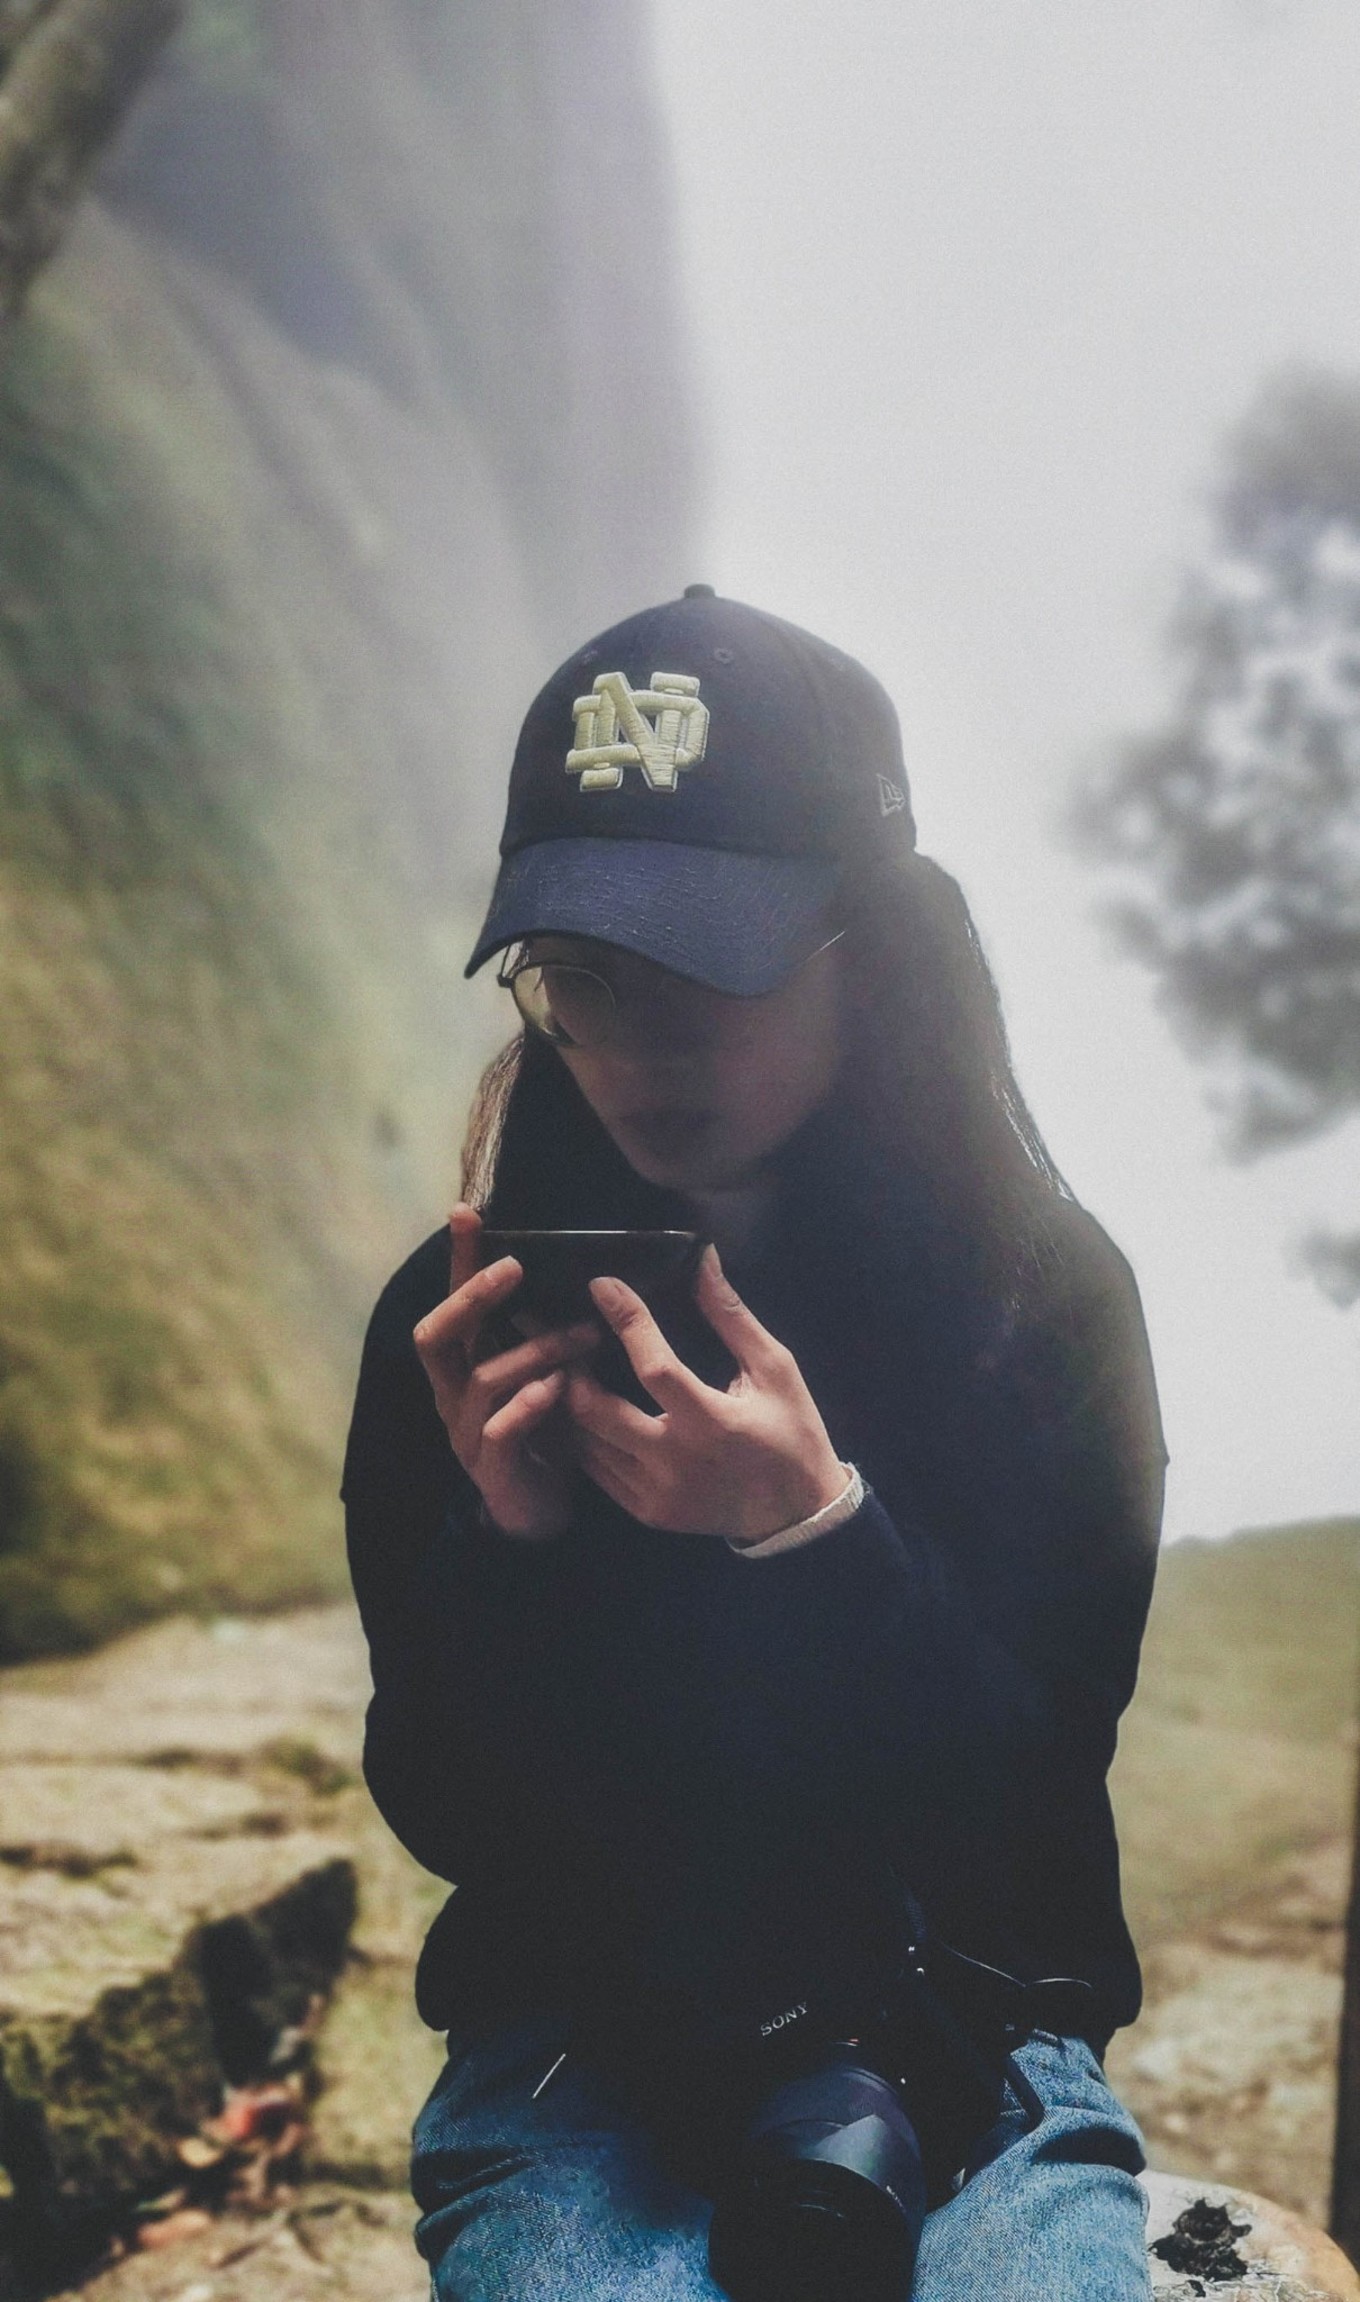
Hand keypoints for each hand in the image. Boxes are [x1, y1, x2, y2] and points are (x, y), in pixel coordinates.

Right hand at [413, 1204, 596, 1539]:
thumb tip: (576, 1271)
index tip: (467, 1212)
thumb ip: (541, 1330)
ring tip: (584, 1336)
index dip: (456, 1260)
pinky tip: (557, 1388)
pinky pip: (499, 1431)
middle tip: (514, 1268)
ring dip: (534, 1350)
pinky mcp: (491, 1470)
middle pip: (434, 1336)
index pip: (450, 1303)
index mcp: (463, 1367)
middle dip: (471, 1297)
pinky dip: (528, 1404)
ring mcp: (466, 1434)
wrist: (540, 1513)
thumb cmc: (543, 1432)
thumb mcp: (541, 1371)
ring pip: (481, 1380)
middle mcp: (453, 1395)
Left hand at [564, 1246, 846, 1542]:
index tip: (602, 1286)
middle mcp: (675, 1462)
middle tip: (565, 1334)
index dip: (626, 1322)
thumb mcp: (775, 1369)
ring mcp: (656, 1494)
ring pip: (586, 1443)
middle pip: (596, 1411)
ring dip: (572, 1401)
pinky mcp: (647, 1512)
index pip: (654, 1367)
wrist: (798, 1513)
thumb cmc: (791, 1431)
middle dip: (572, 1366)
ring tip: (567, 1365)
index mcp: (712, 1422)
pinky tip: (585, 1408)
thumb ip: (732, 1317)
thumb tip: (703, 1261)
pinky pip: (597, 1471)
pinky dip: (585, 1436)